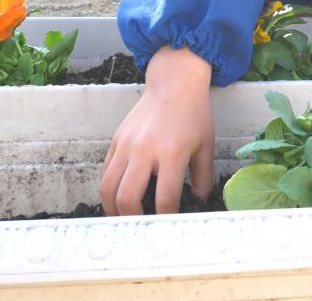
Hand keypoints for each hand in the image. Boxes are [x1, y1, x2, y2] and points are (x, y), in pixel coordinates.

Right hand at [100, 46, 214, 215]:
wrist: (174, 84)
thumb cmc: (194, 115)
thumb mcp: (206, 146)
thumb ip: (202, 177)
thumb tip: (198, 202)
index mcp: (171, 153)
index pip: (164, 198)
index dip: (166, 218)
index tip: (169, 226)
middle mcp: (145, 150)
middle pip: (128, 198)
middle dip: (134, 220)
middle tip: (142, 227)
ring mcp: (127, 145)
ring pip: (108, 188)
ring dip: (114, 208)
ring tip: (125, 216)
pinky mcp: (116, 140)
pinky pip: (105, 172)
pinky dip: (109, 189)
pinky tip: (120, 195)